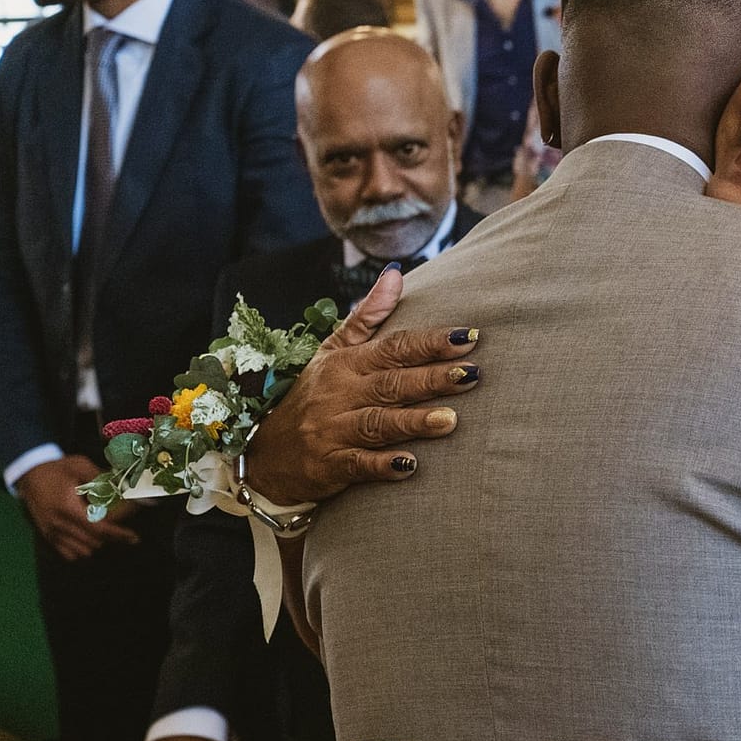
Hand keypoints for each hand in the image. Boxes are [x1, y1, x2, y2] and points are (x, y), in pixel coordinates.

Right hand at [20, 454, 139, 560]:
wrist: (28, 474)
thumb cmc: (56, 469)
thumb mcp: (81, 467)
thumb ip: (102, 480)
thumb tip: (125, 488)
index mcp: (67, 507)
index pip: (98, 528)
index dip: (119, 534)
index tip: (133, 537)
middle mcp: (58, 523)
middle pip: (93, 542)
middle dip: (112, 537)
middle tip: (124, 530)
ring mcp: (51, 532)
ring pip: (83, 551)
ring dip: (98, 543)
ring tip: (106, 531)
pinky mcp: (47, 535)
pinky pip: (69, 554)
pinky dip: (82, 550)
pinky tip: (89, 538)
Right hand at [241, 269, 480, 504]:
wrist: (267, 454)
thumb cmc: (313, 395)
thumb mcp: (333, 351)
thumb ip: (368, 316)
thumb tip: (397, 275)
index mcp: (345, 363)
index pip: (392, 347)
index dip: (429, 342)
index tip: (468, 337)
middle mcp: (339, 394)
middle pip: (391, 383)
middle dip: (432, 379)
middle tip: (473, 375)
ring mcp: (332, 431)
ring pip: (377, 423)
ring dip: (413, 422)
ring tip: (451, 420)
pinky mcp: (328, 466)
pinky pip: (357, 465)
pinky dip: (382, 466)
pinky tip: (409, 466)